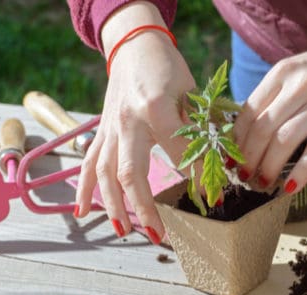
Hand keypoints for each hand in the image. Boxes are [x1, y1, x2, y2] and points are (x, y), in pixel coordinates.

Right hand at [74, 3, 194, 243]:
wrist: (135, 46)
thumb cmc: (168, 68)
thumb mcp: (192, 91)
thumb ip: (203, 127)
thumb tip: (224, 163)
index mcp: (155, 108)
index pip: (179, 154)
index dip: (197, 179)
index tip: (213, 199)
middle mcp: (128, 122)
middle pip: (131, 173)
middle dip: (144, 208)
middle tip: (159, 235)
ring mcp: (110, 128)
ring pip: (105, 173)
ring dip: (114, 206)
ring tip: (125, 231)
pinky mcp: (101, 132)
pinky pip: (89, 163)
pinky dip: (85, 188)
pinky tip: (82, 211)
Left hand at [233, 20, 306, 192]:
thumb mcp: (299, 71)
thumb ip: (275, 95)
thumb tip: (248, 131)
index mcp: (282, 72)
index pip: (248, 111)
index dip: (235, 140)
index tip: (230, 158)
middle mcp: (299, 86)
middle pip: (261, 130)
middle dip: (247, 159)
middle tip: (243, 177)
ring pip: (284, 142)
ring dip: (268, 168)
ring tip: (263, 183)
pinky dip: (300, 172)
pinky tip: (290, 187)